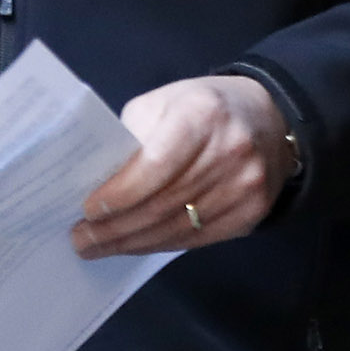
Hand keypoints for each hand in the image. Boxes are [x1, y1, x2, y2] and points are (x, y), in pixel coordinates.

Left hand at [72, 76, 295, 258]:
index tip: (88, 210)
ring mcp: (246, 186)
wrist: (268, 119)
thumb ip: (134, 138)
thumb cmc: (202, 107)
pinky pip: (197, 239)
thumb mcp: (164, 103)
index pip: (155, 165)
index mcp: (202, 114)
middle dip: (116, 227)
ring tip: (99, 247)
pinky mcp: (253, 213)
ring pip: (178, 228)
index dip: (120, 194)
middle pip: (163, 203)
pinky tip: (135, 245)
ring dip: (133, 243)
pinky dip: (160, 245)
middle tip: (81, 239)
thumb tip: (98, 183)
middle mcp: (230, 151)